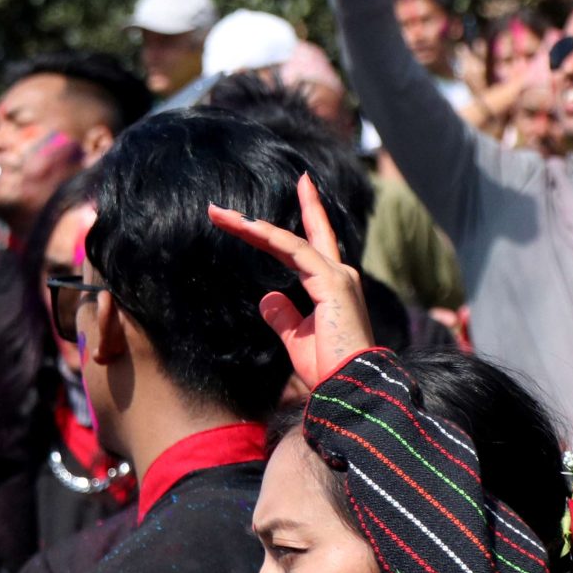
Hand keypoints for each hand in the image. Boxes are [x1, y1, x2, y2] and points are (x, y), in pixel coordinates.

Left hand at [207, 172, 375, 388]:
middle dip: (292, 205)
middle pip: (302, 233)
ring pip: (290, 241)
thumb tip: (267, 298)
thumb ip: (283, 316)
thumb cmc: (329, 367)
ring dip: (253, 227)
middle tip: (272, 186)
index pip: (312, 243)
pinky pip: (296, 252)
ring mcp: (337, 276)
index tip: (301, 187)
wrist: (350, 386)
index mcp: (332, 285)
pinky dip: (271, 239)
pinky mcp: (333, 282)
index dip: (308, 214)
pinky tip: (249, 228)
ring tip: (222, 216)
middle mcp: (338, 274)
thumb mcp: (296, 339)